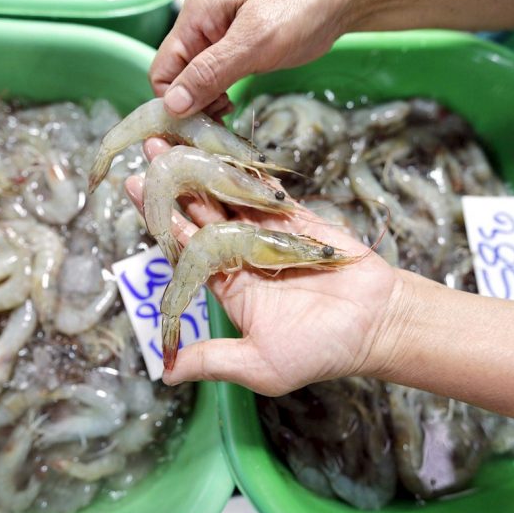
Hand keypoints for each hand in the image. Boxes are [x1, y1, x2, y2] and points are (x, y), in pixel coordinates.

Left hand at [126, 139, 401, 395]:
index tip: (136, 189)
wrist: (377, 326)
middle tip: (149, 151)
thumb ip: (213, 361)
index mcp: (228, 285)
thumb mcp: (259, 365)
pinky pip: (268, 192)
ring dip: (205, 168)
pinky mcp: (298, 219)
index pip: (185, 247)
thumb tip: (167, 373)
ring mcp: (269, 234)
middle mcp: (242, 255)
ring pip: (230, 196)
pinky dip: (249, 170)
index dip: (161, 219)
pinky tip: (227, 146)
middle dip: (176, 184)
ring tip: (179, 139)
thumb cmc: (319, 352)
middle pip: (200, 214)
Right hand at [151, 0, 356, 117]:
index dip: (174, 101)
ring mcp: (219, 38)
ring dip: (204, 103)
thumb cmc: (304, 3)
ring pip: (194, 80)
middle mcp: (201, 26)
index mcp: (196, 17)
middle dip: (190, 105)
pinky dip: (218, 95)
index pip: (162, 70)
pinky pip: (214, 76)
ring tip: (226, 115)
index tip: (199, 122)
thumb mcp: (256, 41)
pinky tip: (232, 105)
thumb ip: (211, 72)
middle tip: (217, 124)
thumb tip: (172, 105)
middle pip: (175, 77)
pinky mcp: (237, 48)